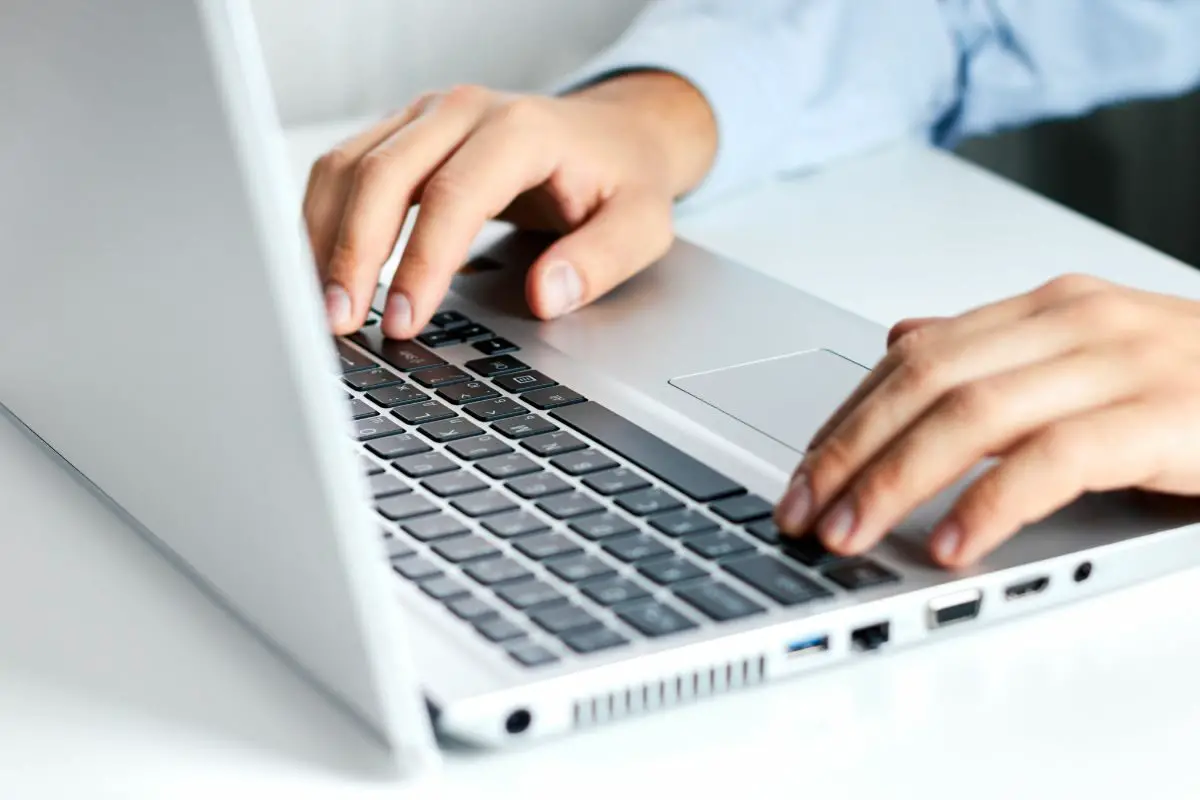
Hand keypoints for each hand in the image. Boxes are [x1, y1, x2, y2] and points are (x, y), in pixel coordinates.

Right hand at [304, 73, 715, 337]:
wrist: (614, 134)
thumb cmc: (622, 179)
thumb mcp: (641, 225)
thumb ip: (600, 261)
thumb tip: (546, 295)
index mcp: (521, 130)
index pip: (453, 196)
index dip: (421, 263)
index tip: (403, 321)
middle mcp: (464, 111)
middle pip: (383, 174)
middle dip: (351, 254)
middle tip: (340, 322)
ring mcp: (428, 117)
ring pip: (349, 165)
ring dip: (324, 236)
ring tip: (322, 305)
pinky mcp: (405, 132)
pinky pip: (346, 167)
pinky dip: (326, 218)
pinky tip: (324, 267)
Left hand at [774, 274, 1199, 566]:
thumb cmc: (1194, 383)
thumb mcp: (1084, 356)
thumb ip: (994, 352)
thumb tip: (903, 339)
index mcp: (1043, 309)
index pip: (911, 358)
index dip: (846, 418)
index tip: (802, 474)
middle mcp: (1071, 323)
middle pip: (925, 382)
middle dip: (850, 451)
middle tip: (805, 511)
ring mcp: (1118, 364)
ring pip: (972, 416)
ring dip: (896, 481)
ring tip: (852, 534)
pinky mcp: (1162, 418)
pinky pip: (1053, 460)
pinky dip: (991, 506)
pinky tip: (952, 547)